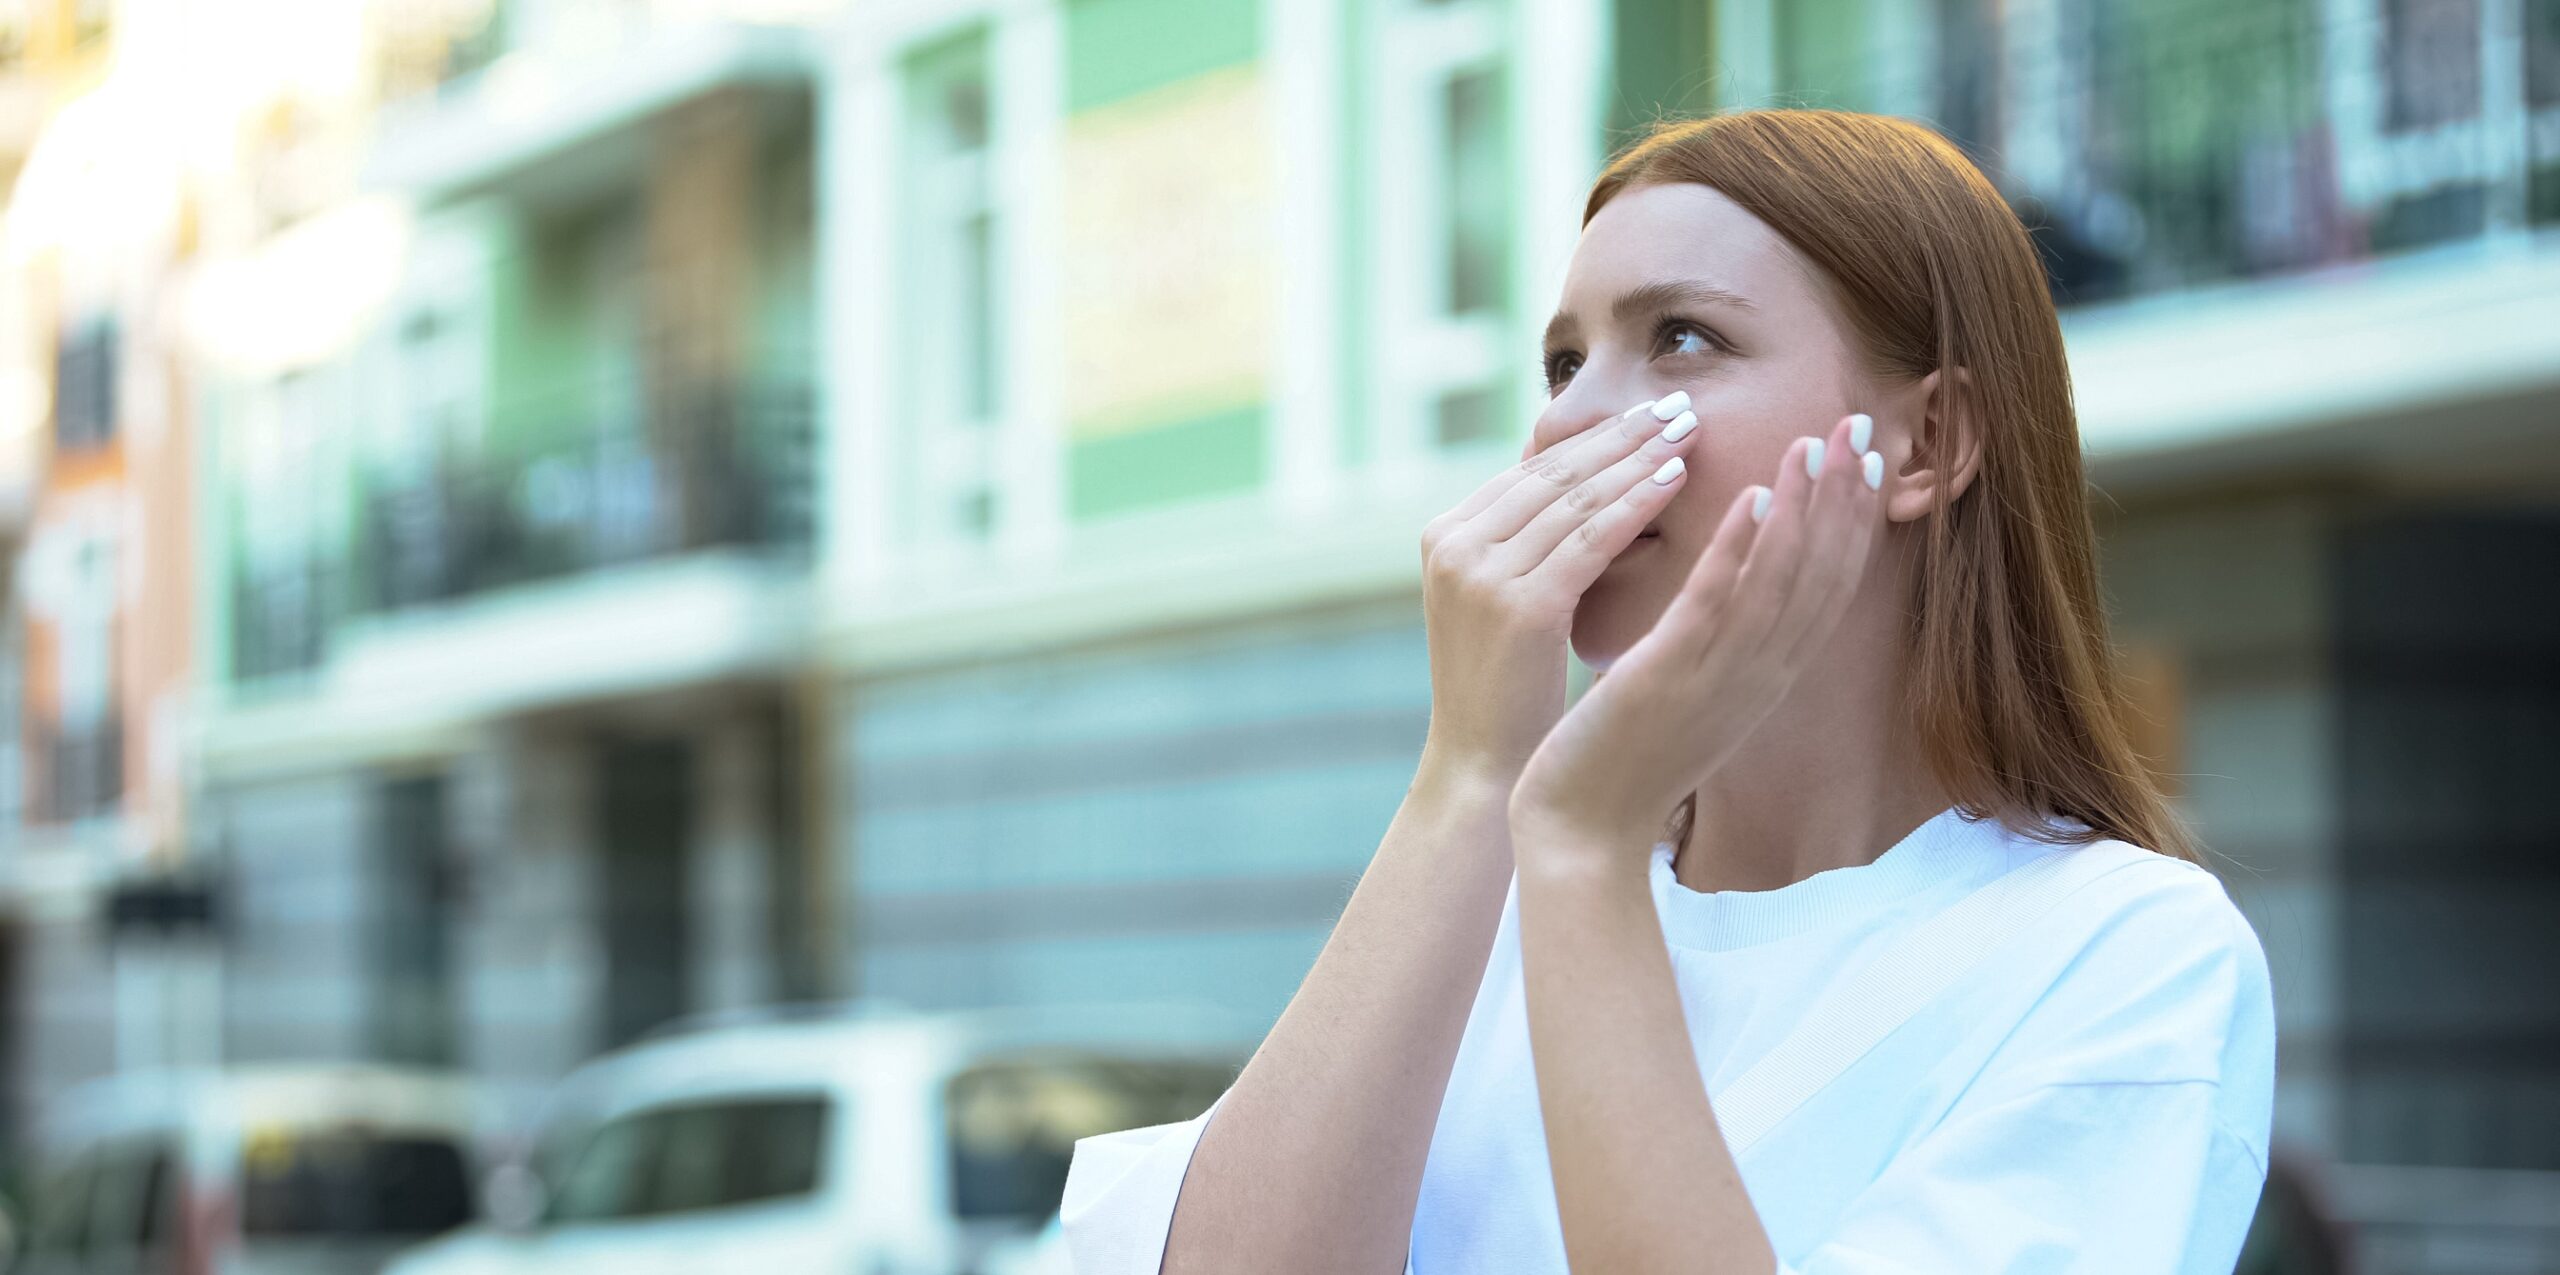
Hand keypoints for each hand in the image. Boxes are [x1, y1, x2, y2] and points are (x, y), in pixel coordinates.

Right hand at [1418, 393, 1702, 786]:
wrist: (1482, 767)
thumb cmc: (1508, 689)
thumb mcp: (1505, 598)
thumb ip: (1529, 540)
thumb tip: (1594, 479)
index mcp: (1444, 534)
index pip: (1531, 469)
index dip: (1595, 438)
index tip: (1648, 412)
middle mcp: (1453, 544)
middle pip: (1553, 473)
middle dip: (1621, 434)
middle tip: (1679, 404)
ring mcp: (1480, 572)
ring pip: (1576, 498)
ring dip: (1638, 457)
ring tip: (1688, 430)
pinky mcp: (1519, 604)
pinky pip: (1591, 539)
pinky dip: (1638, 504)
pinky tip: (1677, 480)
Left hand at [1508, 412, 1886, 864]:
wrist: (1584, 833)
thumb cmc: (1626, 761)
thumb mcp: (1687, 693)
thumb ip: (1716, 646)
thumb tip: (1729, 591)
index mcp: (1761, 678)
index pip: (1824, 588)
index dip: (1850, 522)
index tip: (1865, 459)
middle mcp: (1756, 677)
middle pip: (1821, 577)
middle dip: (1845, 499)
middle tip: (1863, 426)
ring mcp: (1718, 678)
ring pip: (1780, 582)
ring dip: (1804, 509)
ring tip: (1815, 443)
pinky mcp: (1669, 679)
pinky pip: (1716, 608)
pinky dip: (1742, 553)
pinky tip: (1755, 499)